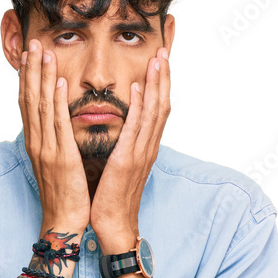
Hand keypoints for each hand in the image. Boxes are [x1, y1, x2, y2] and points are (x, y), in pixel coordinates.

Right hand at [19, 40, 89, 234]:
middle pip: (29, 99)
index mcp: (36, 144)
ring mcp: (46, 150)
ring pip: (41, 106)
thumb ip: (55, 142)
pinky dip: (56, 102)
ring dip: (42, 76)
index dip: (27, 78)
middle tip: (32, 42)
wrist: (64, 222)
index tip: (29, 55)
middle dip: (31, 69)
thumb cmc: (64, 196)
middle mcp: (37, 143)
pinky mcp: (61, 158)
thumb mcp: (56, 164)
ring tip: (43, 51)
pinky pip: (57, 125)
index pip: (27, 104)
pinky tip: (58, 82)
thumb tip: (57, 125)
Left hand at [90, 47, 170, 251]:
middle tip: (164, 50)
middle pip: (162, 105)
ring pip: (154, 112)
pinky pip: (136, 129)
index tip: (161, 62)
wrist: (114, 226)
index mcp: (145, 149)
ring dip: (157, 83)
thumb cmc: (113, 200)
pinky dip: (140, 106)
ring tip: (158, 59)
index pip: (158, 110)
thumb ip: (124, 147)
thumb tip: (120, 129)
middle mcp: (148, 148)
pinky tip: (138, 88)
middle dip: (164, 77)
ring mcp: (140, 154)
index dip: (161, 85)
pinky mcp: (127, 161)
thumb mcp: (120, 167)